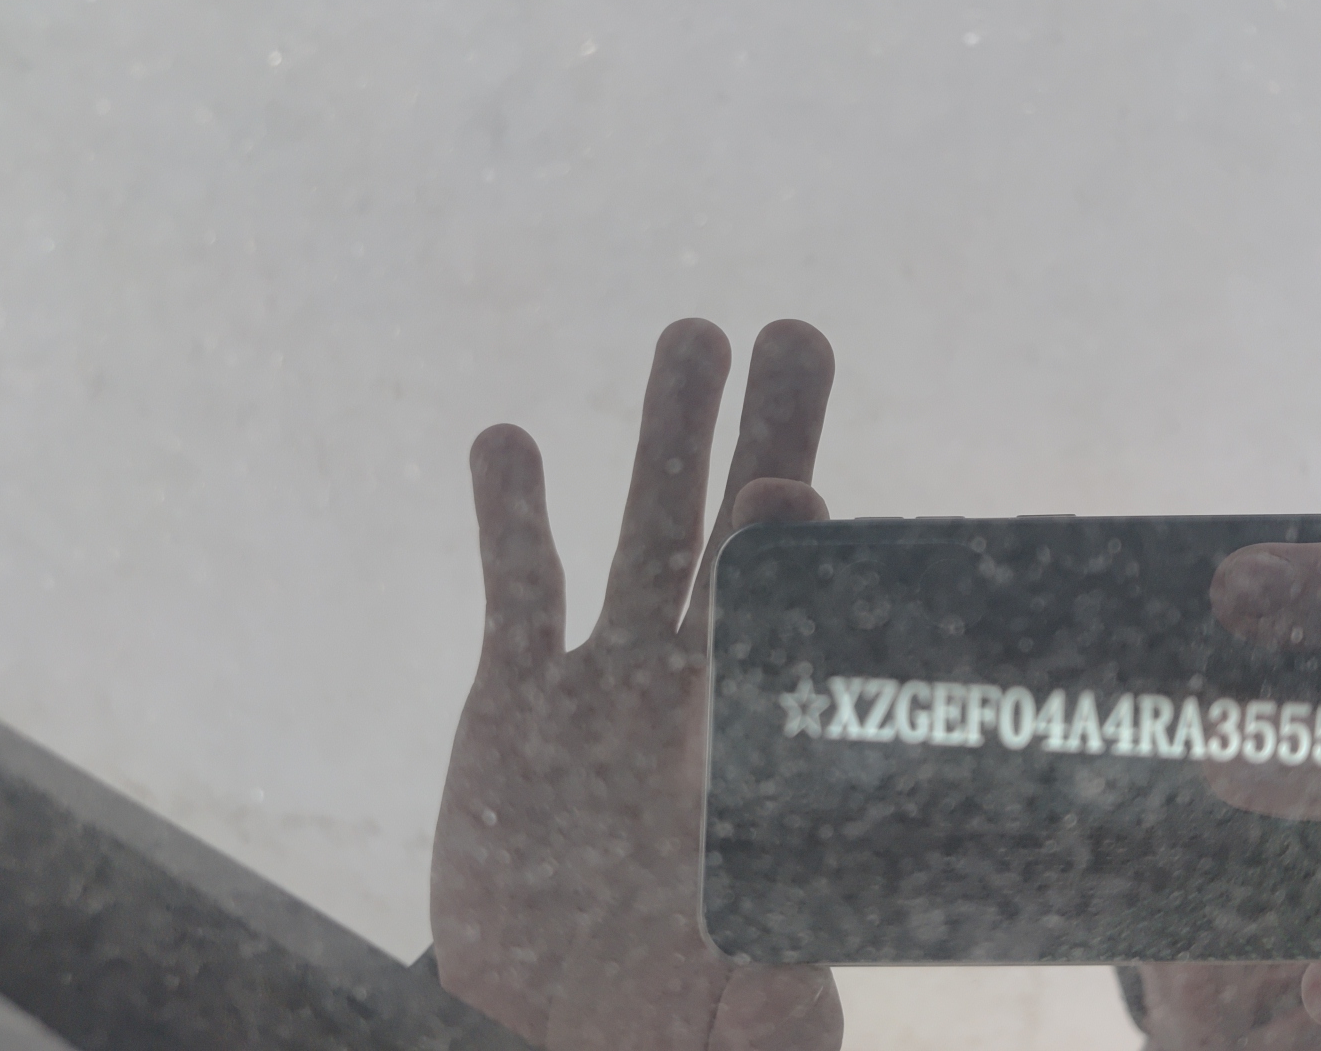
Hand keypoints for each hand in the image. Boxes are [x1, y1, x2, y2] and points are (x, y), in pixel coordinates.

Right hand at [429, 320, 842, 1050]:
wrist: (557, 1022)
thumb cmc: (672, 1020)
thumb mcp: (740, 1023)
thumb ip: (777, 999)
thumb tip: (809, 987)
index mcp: (756, 759)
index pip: (788, 640)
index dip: (792, 565)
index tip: (796, 490)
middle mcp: (692, 698)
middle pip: (735, 552)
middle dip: (764, 446)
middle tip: (796, 339)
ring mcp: (604, 688)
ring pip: (639, 539)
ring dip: (662, 442)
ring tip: (690, 338)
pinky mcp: (516, 701)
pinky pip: (519, 594)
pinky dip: (513, 520)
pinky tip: (511, 442)